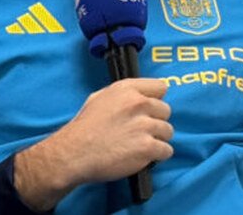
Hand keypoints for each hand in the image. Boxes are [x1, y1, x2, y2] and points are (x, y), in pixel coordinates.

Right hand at [14, 78, 172, 210]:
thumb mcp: (98, 98)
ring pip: (168, 131)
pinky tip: (140, 155)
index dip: (154, 98)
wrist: (74, 152)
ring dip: (156, 139)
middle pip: (165, 110)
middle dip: (155, 121)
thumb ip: (123, 96)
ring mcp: (144, 126)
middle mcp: (137, 104)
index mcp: (125, 89)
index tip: (148, 108)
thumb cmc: (84, 127)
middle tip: (139, 130)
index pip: (159, 87)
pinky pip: (166, 150)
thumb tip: (140, 98)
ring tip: (137, 144)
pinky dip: (156, 155)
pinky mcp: (148, 147)